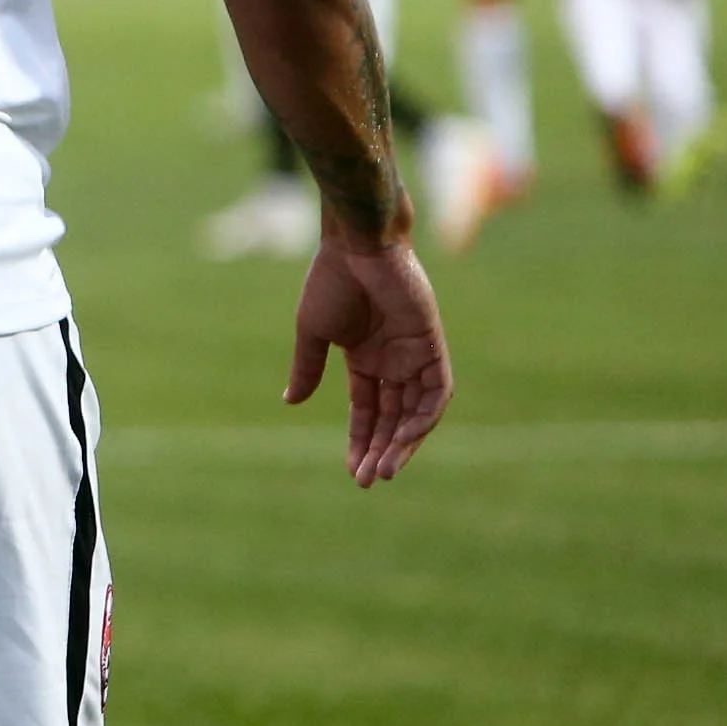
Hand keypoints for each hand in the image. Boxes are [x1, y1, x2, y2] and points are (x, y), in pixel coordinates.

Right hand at [286, 231, 451, 486]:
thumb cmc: (331, 280)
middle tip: (369, 481)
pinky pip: (435, 392)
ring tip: (385, 470)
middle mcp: (393, 361)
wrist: (356, 245)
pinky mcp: (431, 346)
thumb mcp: (313, 333)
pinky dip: (423, 418)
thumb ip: (307, 368)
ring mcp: (414, 355)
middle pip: (391, 418)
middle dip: (380, 450)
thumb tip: (291, 402)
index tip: (353, 472)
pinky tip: (405, 439)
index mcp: (365, 357)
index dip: (360, 440)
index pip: (366, 410)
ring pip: (414, 412)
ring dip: (402, 443)